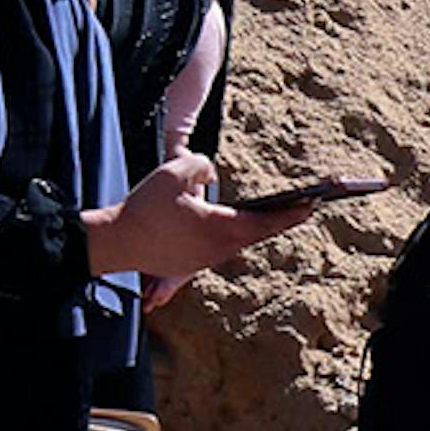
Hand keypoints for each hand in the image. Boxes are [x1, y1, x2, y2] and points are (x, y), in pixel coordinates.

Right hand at [78, 153, 289, 289]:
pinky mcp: (190, 264)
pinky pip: (219, 247)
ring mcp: (204, 260)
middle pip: (258, 234)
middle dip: (282, 220)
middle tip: (304, 207)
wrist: (115, 242)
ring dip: (257, 228)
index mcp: (220, 228)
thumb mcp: (176, 171)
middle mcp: (218, 249)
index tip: (313, 205)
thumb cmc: (144, 207)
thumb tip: (211, 180)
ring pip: (238, 242)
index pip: (266, 221)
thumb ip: (203, 166)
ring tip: (276, 214)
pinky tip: (238, 226)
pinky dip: (233, 235)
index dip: (292, 213)